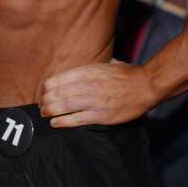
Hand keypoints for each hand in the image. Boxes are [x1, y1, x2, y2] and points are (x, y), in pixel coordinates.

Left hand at [39, 60, 155, 126]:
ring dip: (51, 110)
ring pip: (66, 105)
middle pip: (60, 92)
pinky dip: (63, 121)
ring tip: (44, 114)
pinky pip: (78, 119)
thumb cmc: (128, 75)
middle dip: (46, 99)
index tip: (43, 91)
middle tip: (40, 105)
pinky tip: (55, 123)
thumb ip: (92, 67)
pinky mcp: (102, 115)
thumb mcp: (108, 64)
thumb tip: (80, 70)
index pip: (61, 77)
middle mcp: (91, 84)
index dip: (48, 85)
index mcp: (90, 70)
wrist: (147, 86)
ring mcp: (96, 100)